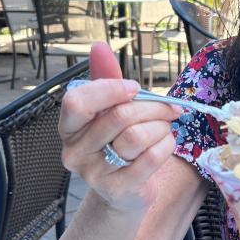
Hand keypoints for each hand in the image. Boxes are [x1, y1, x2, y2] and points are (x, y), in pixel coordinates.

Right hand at [58, 42, 181, 215]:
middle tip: (170, 108)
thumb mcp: (111, 110)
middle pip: (119, 116)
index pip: (77, 101)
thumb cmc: (119, 144)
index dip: (110, 90)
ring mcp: (93, 173)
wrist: (125, 193)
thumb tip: (98, 46)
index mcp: (69, 127)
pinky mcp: (117, 190)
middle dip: (153, 107)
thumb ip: (105, 79)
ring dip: (161, 127)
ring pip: (137, 136)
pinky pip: (151, 157)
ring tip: (164, 129)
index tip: (135, 88)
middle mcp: (74, 151)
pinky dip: (166, 146)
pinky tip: (166, 145)